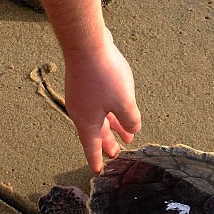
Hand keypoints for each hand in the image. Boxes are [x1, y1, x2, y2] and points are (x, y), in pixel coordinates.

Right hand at [63, 31, 140, 172]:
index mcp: (87, 122)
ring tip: (126, 134)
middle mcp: (81, 111)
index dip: (97, 160)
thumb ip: (130, 120)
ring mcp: (82, 96)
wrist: (87, 43)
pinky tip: (120, 108)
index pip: (91, 147)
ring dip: (112, 126)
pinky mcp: (86, 82)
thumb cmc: (104, 75)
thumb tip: (132, 129)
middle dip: (108, 143)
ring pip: (99, 117)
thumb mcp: (124, 103)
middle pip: (96, 133)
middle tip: (117, 154)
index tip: (99, 170)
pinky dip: (110, 111)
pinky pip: (99, 103)